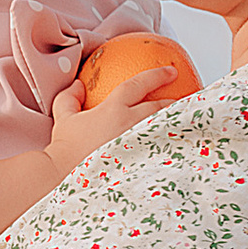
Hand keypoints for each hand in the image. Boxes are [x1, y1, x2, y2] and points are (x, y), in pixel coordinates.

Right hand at [45, 65, 180, 174]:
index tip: (171, 71)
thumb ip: (70, 98)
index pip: (139, 85)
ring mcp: (139, 146)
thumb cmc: (65, 148)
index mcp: (114, 110)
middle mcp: (131, 125)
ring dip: (175, 123)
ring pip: (165, 130)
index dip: (157, 75)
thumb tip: (78, 86)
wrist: (64, 177)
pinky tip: (175, 148)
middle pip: (160, 108)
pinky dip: (171, 146)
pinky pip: (161, 152)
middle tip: (183, 98)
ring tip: (183, 123)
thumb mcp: (64, 118)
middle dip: (173, 101)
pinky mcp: (142, 164)